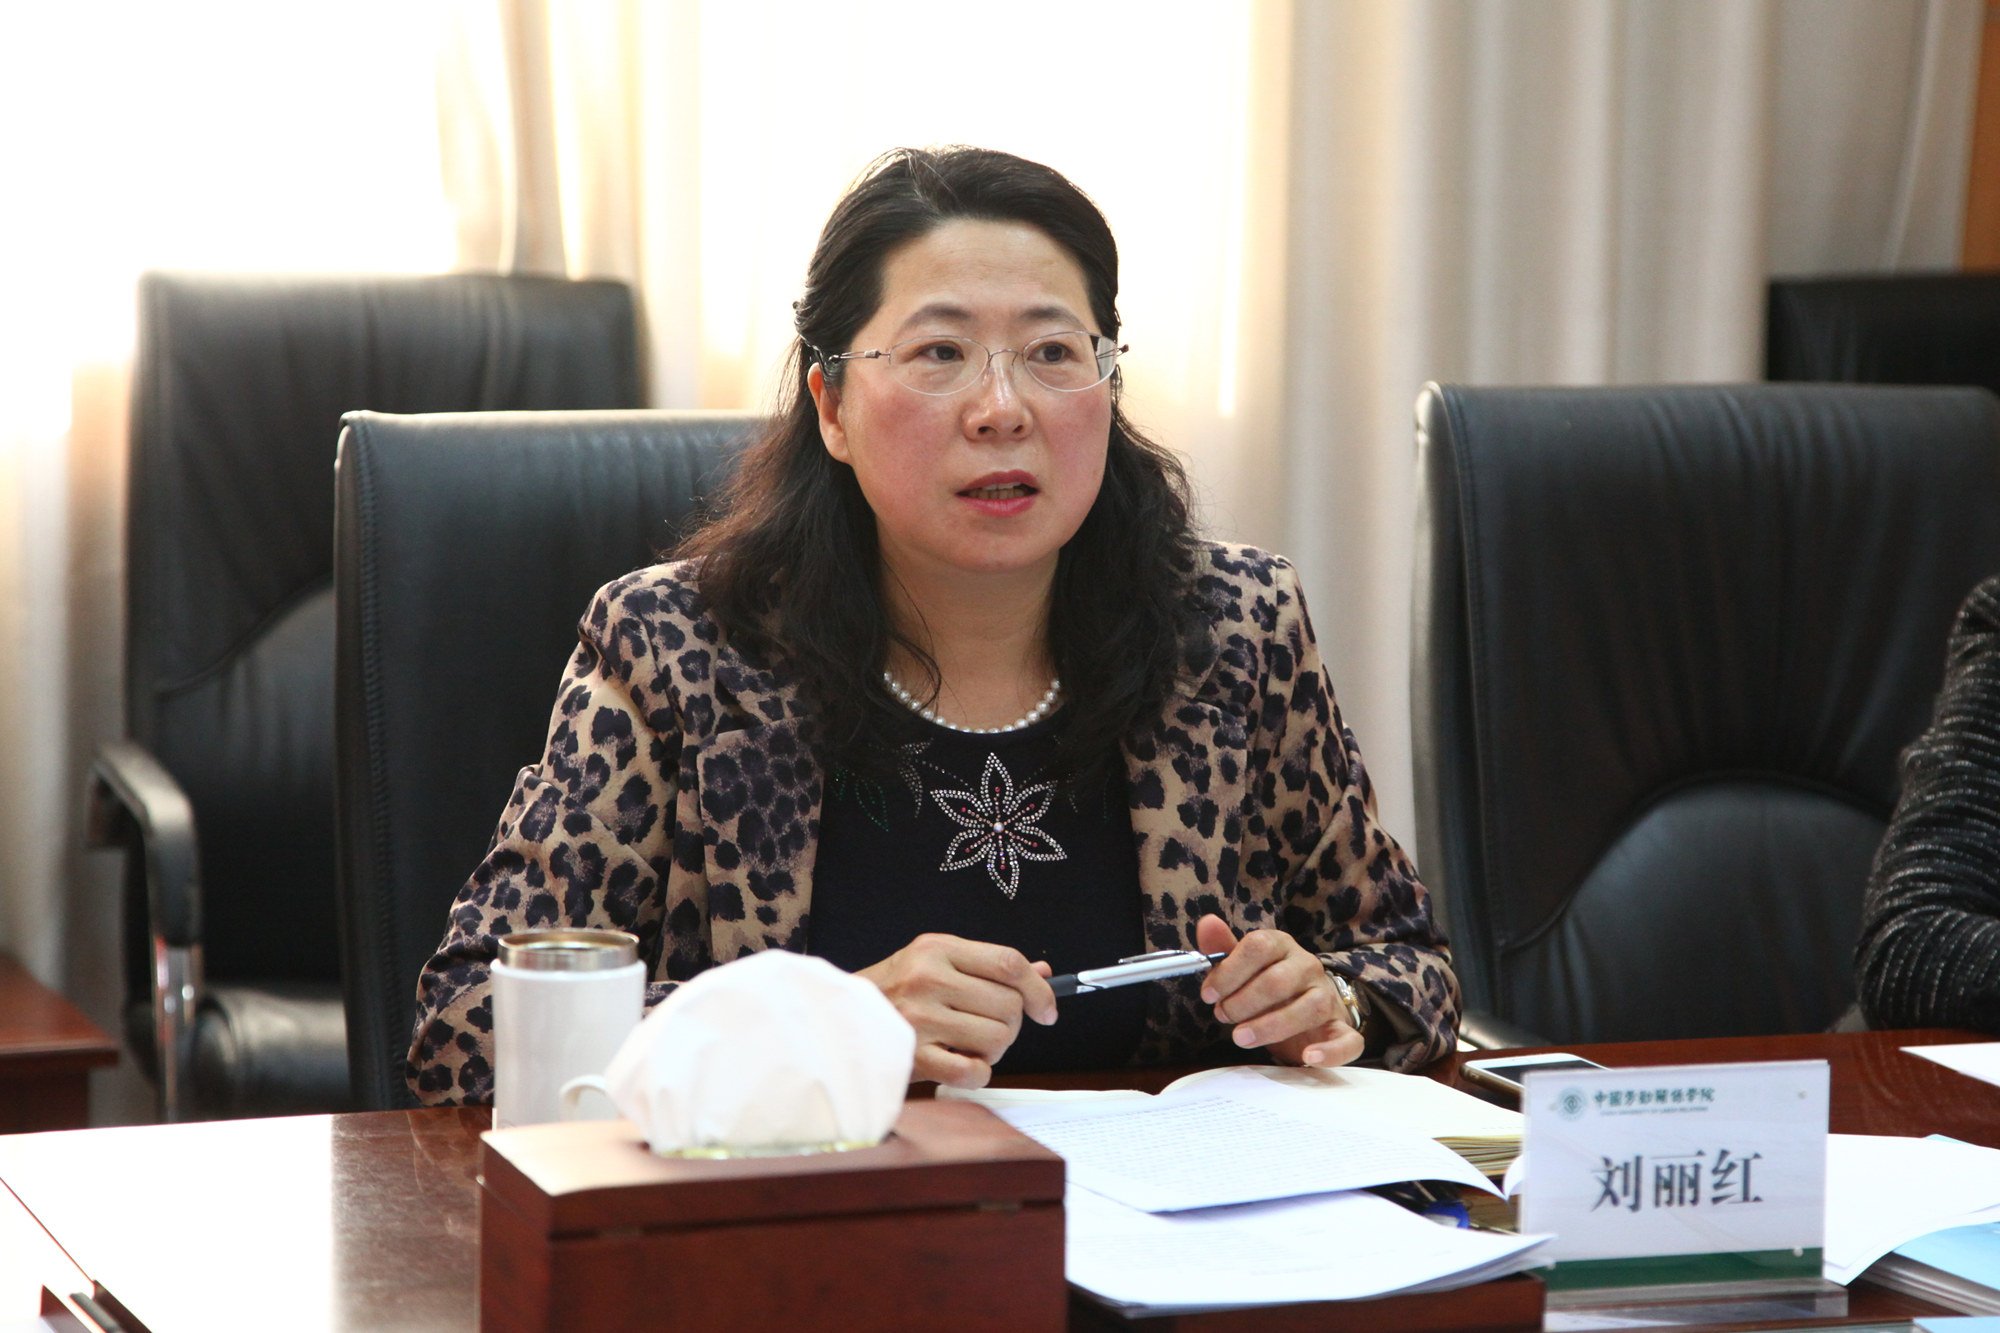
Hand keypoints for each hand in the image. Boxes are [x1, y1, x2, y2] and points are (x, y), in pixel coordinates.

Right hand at [857, 934, 1057, 1088]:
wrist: (836, 1021)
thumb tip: (1043, 972)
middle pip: (1009, 1005)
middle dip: (1011, 1024)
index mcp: (937, 949)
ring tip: (967, 1045)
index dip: (1038, 989)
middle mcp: (928, 978)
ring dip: (992, 1050)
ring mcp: (920, 1018)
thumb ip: (988, 967)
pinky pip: (975, 1072)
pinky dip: (978, 1074)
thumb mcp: (936, 963)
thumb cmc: (894, 992)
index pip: (1008, 962)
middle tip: (989, 1029)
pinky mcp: (914, 1056)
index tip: (1047, 1010)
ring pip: (998, 1039)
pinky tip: (961, 1066)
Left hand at [1195, 914, 1362, 1068]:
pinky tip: (1308, 1057)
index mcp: (1282, 946)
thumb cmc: (1269, 988)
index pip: (1259, 946)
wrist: (1308, 1010)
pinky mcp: (1341, 1029)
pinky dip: (1330, 1051)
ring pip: (1310, 1008)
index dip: (1229, 971)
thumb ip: (1223, 950)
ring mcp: (1328, 998)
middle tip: (1223, 1016)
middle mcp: (1308, 967)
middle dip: (1244, 1002)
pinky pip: (1347, 1040)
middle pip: (1279, 980)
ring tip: (1241, 1037)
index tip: (1209, 994)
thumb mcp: (1243, 968)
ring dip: (1272, 1026)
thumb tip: (1207, 923)